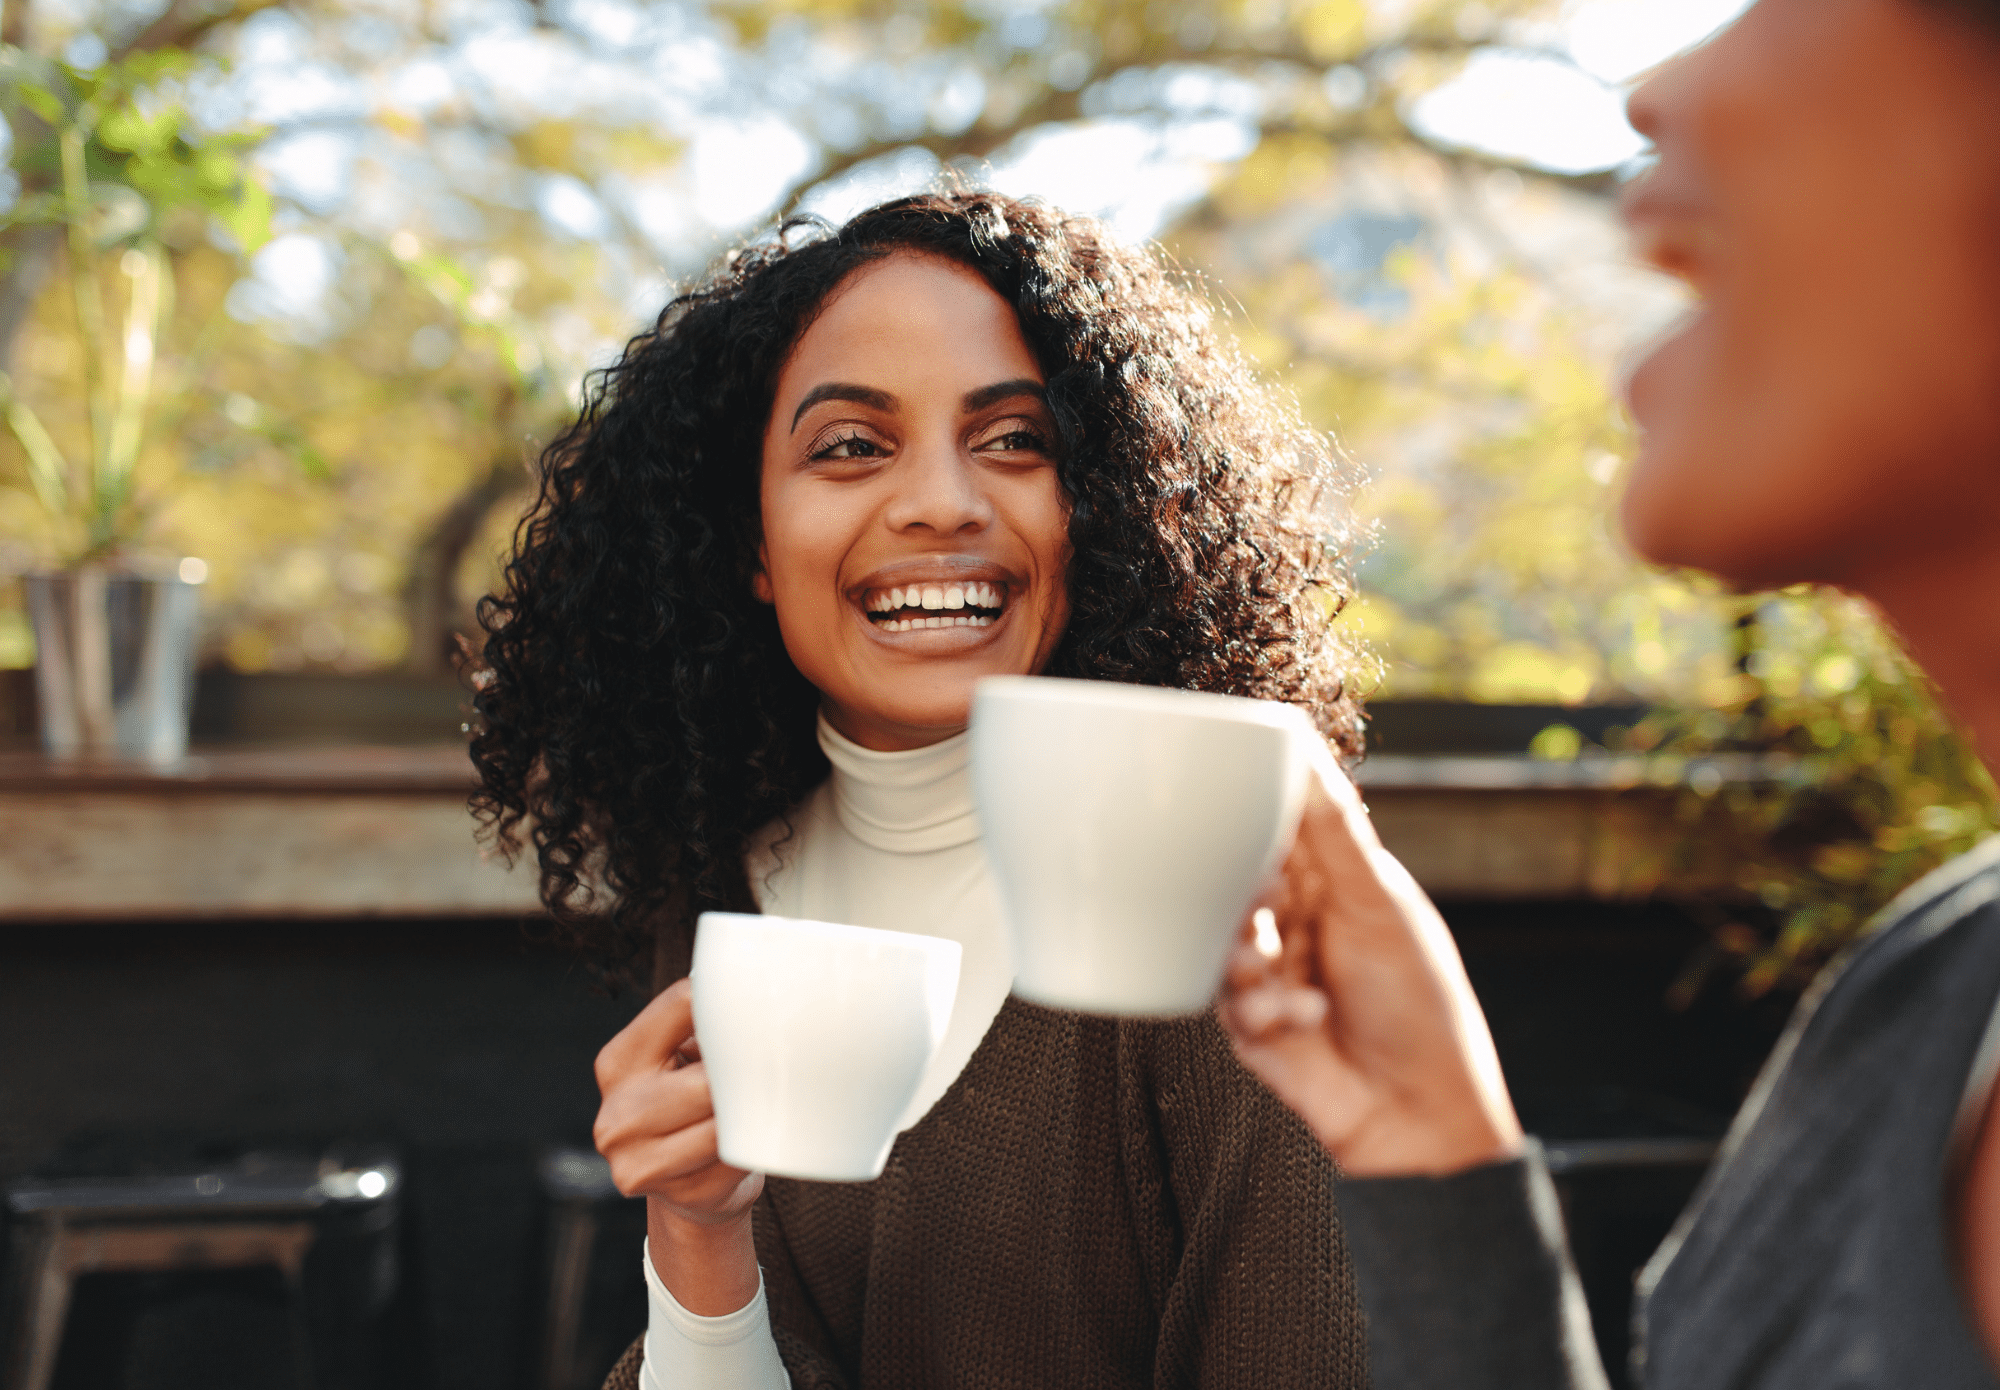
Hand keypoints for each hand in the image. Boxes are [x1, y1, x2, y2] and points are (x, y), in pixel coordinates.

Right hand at [594, 977, 762, 1312]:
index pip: (682, 1005)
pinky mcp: (679, 1196)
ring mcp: (641, 1162)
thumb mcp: (682, 1058)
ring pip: (724, 1125)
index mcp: (618, 1062)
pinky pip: (736, 1159)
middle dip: (747, 1072)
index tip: (767, 1000)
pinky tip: (760, 1138)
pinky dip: (755, 1146)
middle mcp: (618, 1114)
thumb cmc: (692, 1107)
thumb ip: (703, 1025)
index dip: (731, 1002)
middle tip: (783, 1063)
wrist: (689, 1190)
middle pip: (708, 1078)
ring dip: (755, 1112)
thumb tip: (759, 983)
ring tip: (769, 1101)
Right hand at [1217, 743, 1524, 1176]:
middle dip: (1239, 892)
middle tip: (1263, 899)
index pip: (1276, 829)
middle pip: (1234, 883)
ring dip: (1243, 954)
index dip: (1251, 816)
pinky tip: (1303, 1019)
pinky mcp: (1252, 1026)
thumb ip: (1333, 832)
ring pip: (1218, 940)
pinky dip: (1260, 1008)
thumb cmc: (1421, 1007)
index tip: (1222, 796)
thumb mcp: (1379, 905)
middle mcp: (1297, 924)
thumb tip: (1303, 750)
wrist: (1420, 1115)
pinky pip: (1225, 1001)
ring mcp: (1272, 975)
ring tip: (1274, 971)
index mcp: (1331, 884)